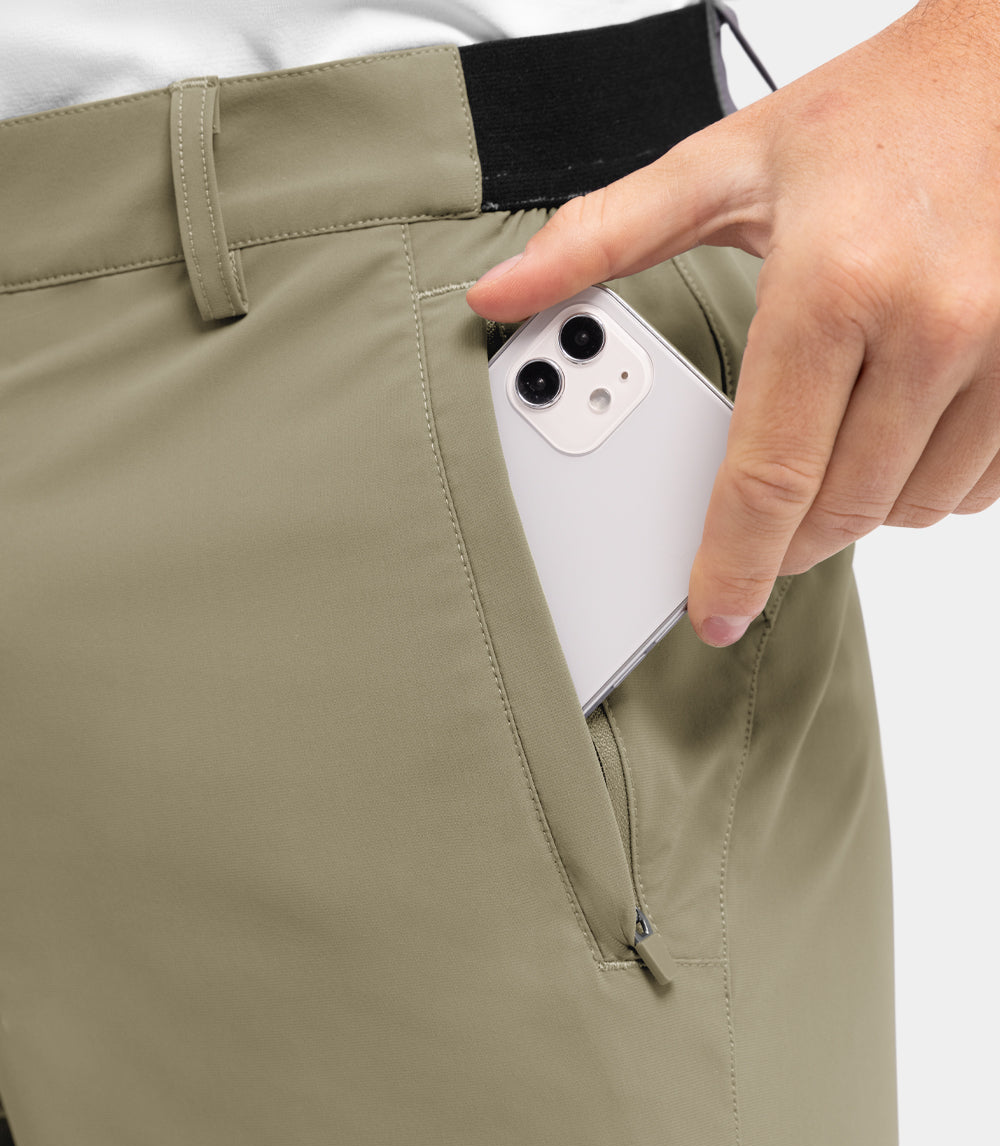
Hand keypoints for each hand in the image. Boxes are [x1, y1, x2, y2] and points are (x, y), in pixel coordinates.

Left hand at [467, 0, 999, 646]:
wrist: (997, 74)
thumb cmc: (865, 122)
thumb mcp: (719, 169)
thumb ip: (600, 239)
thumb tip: (502, 293)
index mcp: (832, 287)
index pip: (767, 476)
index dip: (733, 566)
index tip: (713, 613)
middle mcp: (929, 326)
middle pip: (838, 510)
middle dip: (785, 543)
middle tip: (756, 526)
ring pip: (909, 508)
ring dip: (855, 511)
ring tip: (828, 451)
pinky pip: (979, 486)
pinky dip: (925, 488)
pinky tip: (896, 441)